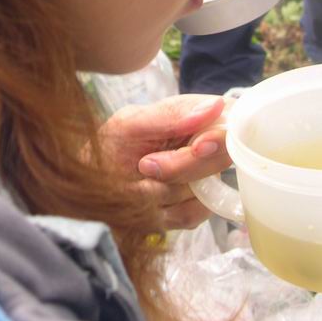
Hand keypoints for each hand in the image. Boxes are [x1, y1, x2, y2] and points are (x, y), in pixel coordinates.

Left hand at [97, 94, 230, 229]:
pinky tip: (145, 196)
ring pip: (203, 192)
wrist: (91, 182)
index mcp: (196, 116)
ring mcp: (203, 179)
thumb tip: (216, 105)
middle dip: (181, 167)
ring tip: (138, 177)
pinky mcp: (194, 208)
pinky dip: (164, 210)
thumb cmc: (109, 144)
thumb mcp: (130, 122)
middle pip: (219, 161)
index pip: (230, 124)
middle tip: (145, 164)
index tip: (198, 146)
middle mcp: (206, 147)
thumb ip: (171, 117)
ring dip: (165, 189)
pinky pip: (191, 215)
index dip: (220, 138)